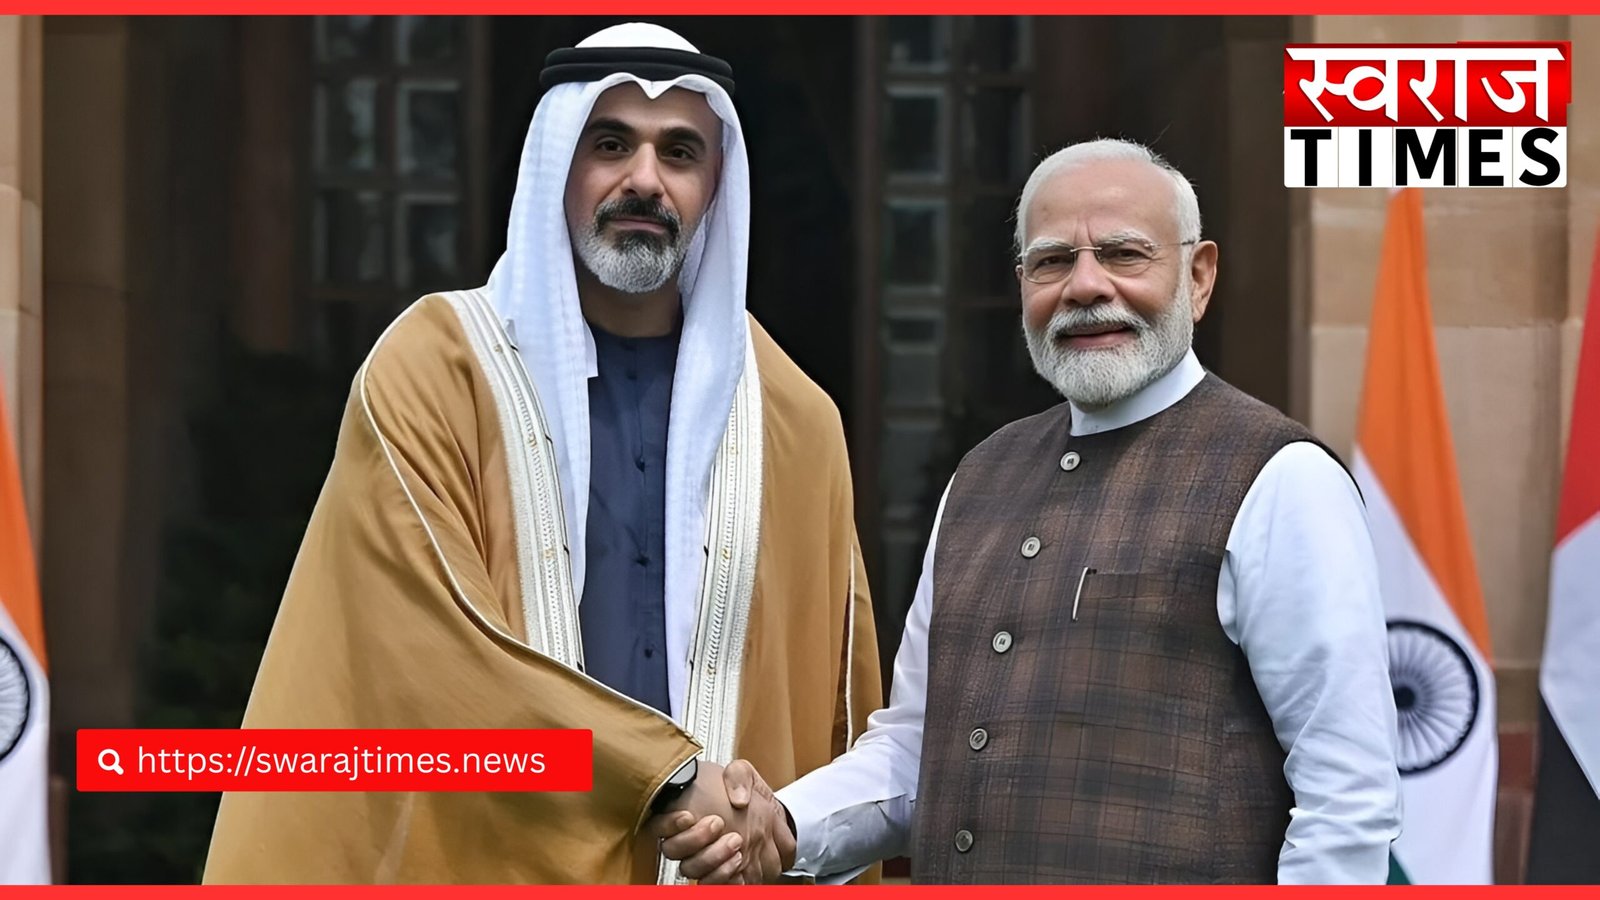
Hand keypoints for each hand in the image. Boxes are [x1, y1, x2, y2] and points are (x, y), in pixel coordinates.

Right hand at [647, 759, 794, 883]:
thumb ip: (738, 776)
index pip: (658, 823)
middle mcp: (689, 840)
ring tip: (736, 846)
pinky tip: (738, 868)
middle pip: (672, 849)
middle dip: (694, 839)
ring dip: (711, 860)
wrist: (773, 822)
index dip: (668, 823)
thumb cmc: (751, 798)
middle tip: (717, 824)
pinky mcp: (720, 876)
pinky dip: (723, 879)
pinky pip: (711, 885)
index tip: (688, 816)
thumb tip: (738, 797)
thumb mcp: (746, 775)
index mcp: (686, 813)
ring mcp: (703, 859)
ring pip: (691, 870)